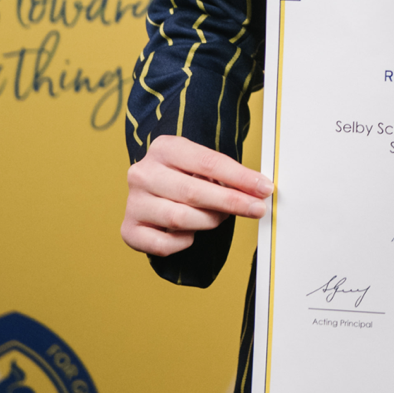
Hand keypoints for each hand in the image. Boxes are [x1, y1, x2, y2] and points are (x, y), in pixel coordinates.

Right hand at [121, 134, 272, 258]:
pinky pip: (164, 244)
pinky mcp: (129, 229)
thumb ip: (226, 175)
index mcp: (164, 148)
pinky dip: (183, 242)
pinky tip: (190, 233)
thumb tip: (260, 189)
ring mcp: (134, 202)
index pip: (207, 163)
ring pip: (180, 219)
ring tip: (219, 217)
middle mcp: (143, 173)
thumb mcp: (201, 164)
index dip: (239, 178)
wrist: (152, 188)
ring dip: (209, 221)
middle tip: (256, 209)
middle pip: (193, 192)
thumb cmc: (183, 176)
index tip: (264, 188)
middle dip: (231, 202)